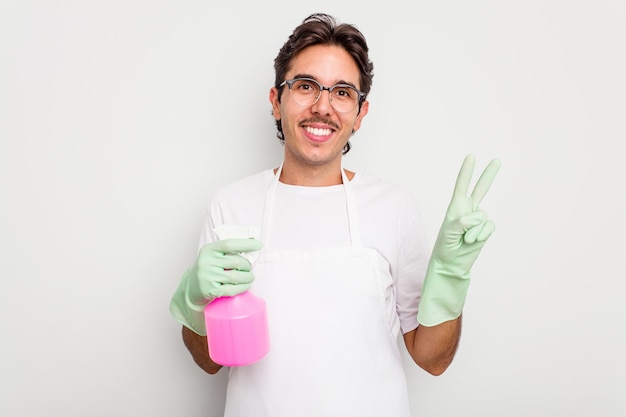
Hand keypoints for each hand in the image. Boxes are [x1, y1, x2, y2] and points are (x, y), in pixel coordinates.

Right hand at [170, 238, 262, 334]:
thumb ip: (229, 251)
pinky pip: (232, 289)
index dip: (246, 244)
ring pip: (236, 276)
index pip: (230, 244)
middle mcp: (206, 262)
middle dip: (247, 265)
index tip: (259, 245)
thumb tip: (253, 244)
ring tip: (250, 277)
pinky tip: (245, 285)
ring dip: (248, 277)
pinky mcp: (210, 290)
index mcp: (209, 249)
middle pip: (236, 262)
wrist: (192, 288)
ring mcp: (207, 276)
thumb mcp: (214, 256)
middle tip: (249, 268)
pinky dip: (242, 287)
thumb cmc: (209, 269)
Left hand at [417, 155, 500, 326]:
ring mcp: (478, 220)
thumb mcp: (448, 234)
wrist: (452, 265)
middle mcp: (468, 210)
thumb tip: (476, 217)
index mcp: (455, 208)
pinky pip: (489, 227)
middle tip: (497, 160)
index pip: (462, 186)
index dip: (467, 172)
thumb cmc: (445, 248)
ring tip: (464, 240)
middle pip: (481, 189)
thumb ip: (461, 223)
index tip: (471, 157)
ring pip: (484, 216)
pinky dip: (481, 235)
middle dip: (488, 175)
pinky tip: (473, 242)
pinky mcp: (485, 230)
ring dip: (475, 230)